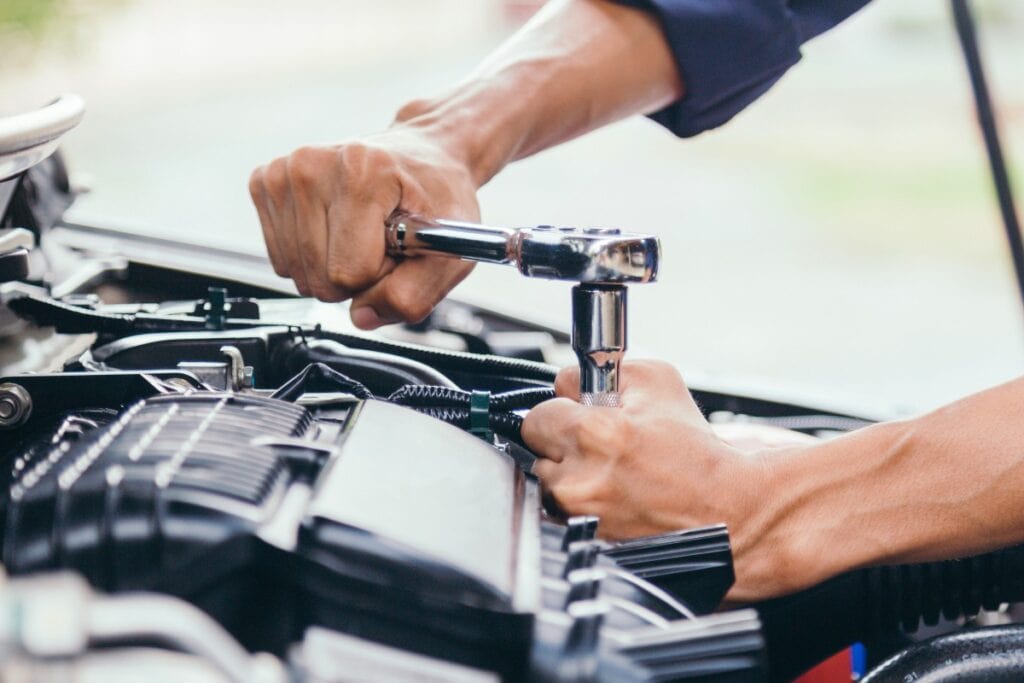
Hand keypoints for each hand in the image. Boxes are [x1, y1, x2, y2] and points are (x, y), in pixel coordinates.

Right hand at [249, 123, 478, 328]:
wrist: (423, 156)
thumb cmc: (438, 196)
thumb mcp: (450, 248)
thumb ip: (414, 293)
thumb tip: (362, 316)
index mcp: (361, 170)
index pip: (349, 273)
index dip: (381, 274)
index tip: (398, 244)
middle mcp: (312, 164)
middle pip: (319, 278)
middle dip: (357, 275)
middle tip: (382, 239)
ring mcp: (284, 173)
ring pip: (298, 274)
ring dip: (335, 267)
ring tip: (363, 232)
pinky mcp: (266, 184)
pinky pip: (283, 260)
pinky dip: (313, 256)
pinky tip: (337, 226)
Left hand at [522, 360, 803, 600]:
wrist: (725, 510)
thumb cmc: (695, 452)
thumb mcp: (657, 380)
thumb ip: (605, 372)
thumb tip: (570, 381)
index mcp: (594, 435)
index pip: (538, 410)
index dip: (564, 407)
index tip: (583, 412)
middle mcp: (577, 480)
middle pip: (534, 446)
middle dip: (561, 439)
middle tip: (598, 442)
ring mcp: (577, 515)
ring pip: (545, 480)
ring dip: (567, 472)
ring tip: (609, 472)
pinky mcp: (582, 539)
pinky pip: (558, 510)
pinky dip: (577, 501)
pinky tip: (611, 496)